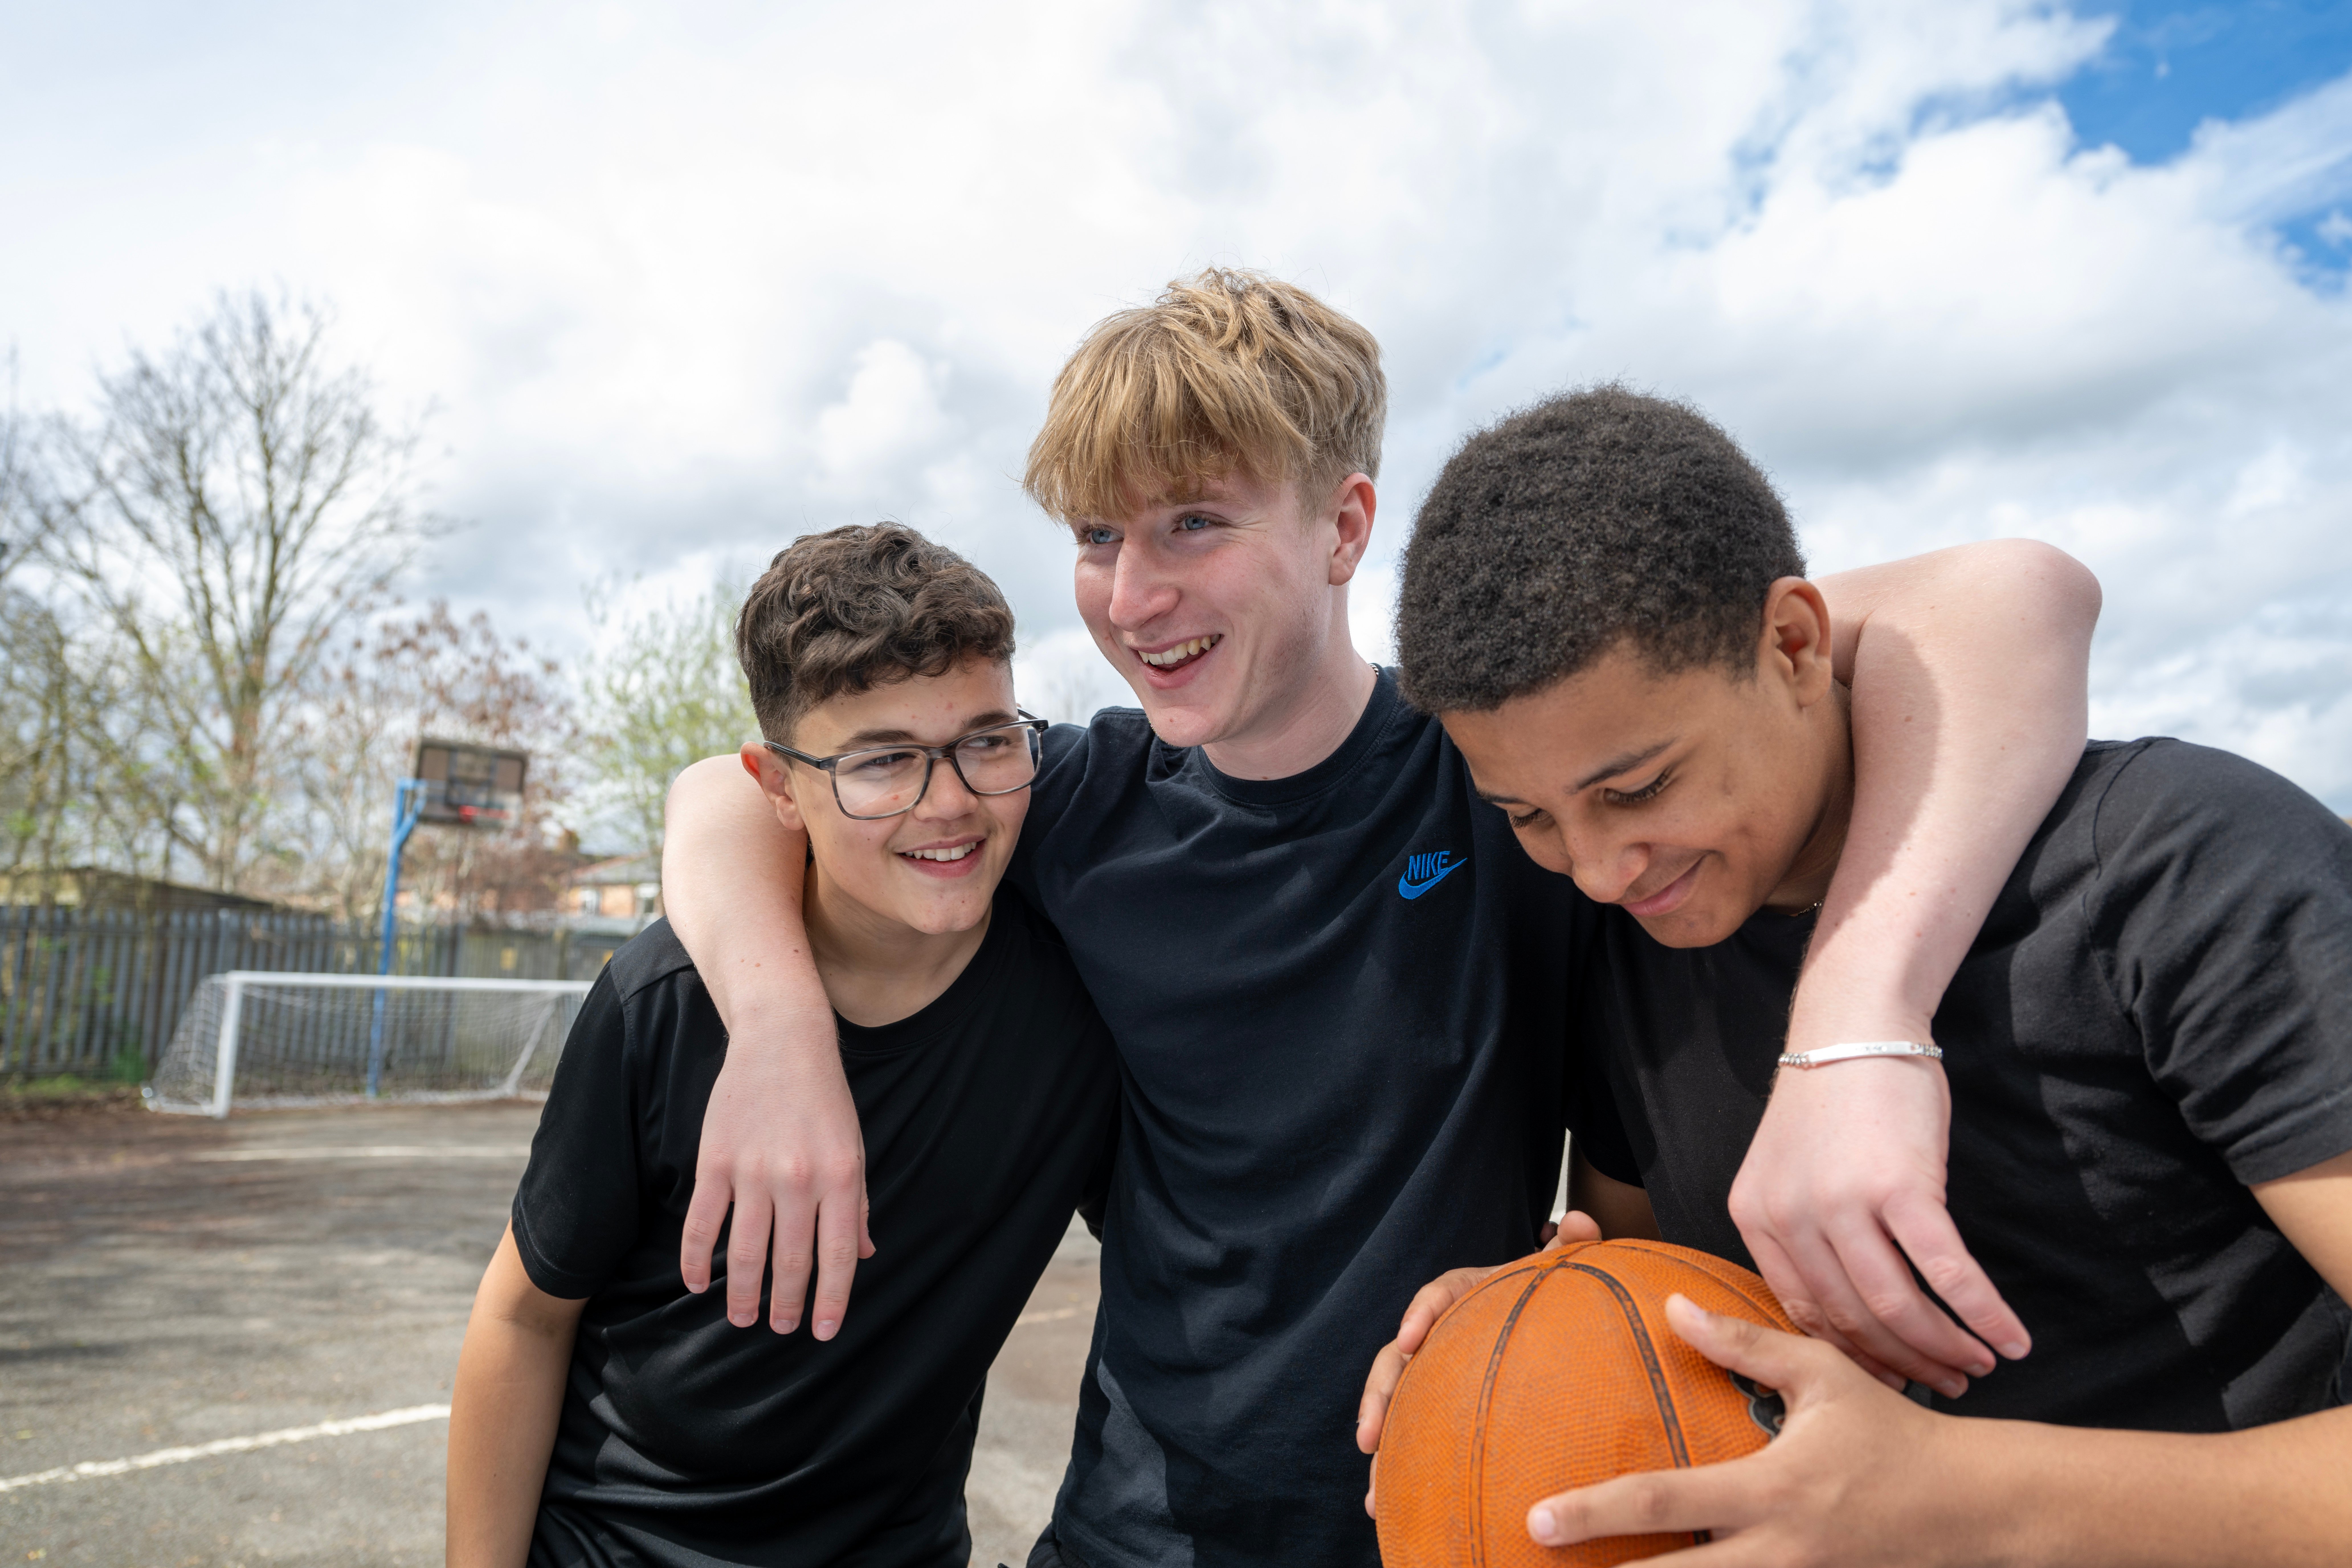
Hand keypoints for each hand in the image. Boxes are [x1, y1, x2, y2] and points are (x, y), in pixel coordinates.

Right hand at [680, 1008, 873, 1335]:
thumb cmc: (825, 1098)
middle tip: (782, 1327)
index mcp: (841, 1178)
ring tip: (743, 1318)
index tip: (822, 1332)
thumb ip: (858, 1203)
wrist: (784, 1040)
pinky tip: (698, 1283)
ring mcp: (753, 1171)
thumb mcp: (854, 1147)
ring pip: (744, 1252)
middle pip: (791, 1261)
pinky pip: (701, 1223)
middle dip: (787, 1304)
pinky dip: (696, 1259)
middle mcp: (798, 1179)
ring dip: (743, 1293)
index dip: (831, 1300)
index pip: (838, 1255)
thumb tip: (864, 1254)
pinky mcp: (715, 1161)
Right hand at [1359, 1212, 1603, 1513]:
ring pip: (1396, 1403)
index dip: (1421, 1314)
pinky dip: (1395, 1466)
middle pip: (1398, 1360)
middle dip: (1379, 1397)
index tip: (1411, 1339)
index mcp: (1466, 1293)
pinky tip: (1382, 1505)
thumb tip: (1581, 1219)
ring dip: (1380, 1443)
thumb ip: (1571, 1247)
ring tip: (1371, 1491)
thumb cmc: (1545, 1293)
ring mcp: (1433, 1371)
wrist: (1541, 1318)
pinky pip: (1411, 1430)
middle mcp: (1439, 1332)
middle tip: (1369, 1436)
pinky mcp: (1436, 1403)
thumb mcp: (1559, 1271)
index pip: (1439, 1294)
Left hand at [1524, 1294, 1999, 1563]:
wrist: (1972, 1507)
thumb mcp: (1823, 1374)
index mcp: (1772, 1489)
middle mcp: (1779, 1550)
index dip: (1596, 1512)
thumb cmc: (1892, 1432)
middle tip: (1534, 1567)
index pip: (1664, 1502)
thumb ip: (1744, 1344)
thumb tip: (1672, 1306)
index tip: (1537, 1517)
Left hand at [1728, 1057, 2027, 1397]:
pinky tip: (2009, 1338)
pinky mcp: (1899, 1186)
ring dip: (1944, 1347)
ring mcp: (1842, 1202)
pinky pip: (1945, 1270)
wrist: (1854, 1028)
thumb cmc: (1831, 1104)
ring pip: (1896, 1305)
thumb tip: (1845, 1314)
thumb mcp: (1789, 1172)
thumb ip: (1802, 1236)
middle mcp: (1791, 1216)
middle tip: (1943, 1383)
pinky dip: (1982, 1312)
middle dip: (1903, 1362)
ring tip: (1978, 1365)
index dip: (1852, 1355)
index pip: (1803, 1312)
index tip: (1888, 1379)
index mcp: (1756, 1216)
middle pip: (1851, 1318)